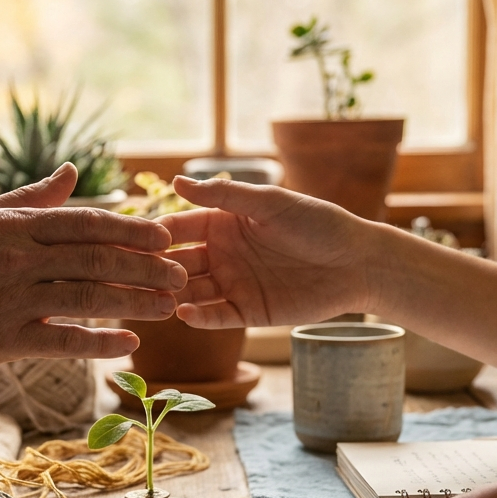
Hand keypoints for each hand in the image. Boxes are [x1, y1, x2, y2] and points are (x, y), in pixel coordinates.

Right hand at [0, 163, 187, 369]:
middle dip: (146, 267)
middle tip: (182, 274)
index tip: (165, 236)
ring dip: (135, 303)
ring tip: (170, 307)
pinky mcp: (5, 341)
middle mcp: (18, 260)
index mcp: (14, 227)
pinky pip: (63, 341)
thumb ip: (29, 198)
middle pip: (96, 261)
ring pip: (88, 299)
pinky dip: (100, 342)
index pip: (86, 224)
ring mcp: (12, 301)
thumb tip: (71, 171)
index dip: (130, 230)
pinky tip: (130, 344)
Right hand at [157, 177, 373, 327]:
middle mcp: (222, 254)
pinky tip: (186, 314)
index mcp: (223, 223)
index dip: (160, 233)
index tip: (139, 240)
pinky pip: (216, 316)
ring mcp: (233, 284)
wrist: (357, 263)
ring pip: (192, 291)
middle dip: (161, 267)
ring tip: (160, 296)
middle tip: (144, 273)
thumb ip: (224, 196)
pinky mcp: (248, 312)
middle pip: (180, 261)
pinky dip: (200, 316)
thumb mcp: (269, 203)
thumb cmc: (318, 223)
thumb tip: (177, 181)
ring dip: (175, 293)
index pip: (180, 227)